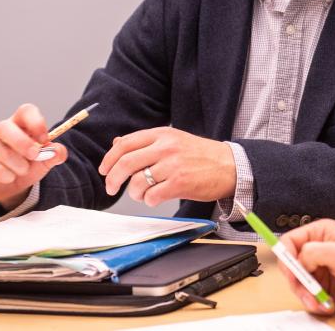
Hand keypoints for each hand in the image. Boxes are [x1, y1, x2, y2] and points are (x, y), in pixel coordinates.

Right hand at [0, 103, 67, 209]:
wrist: (12, 184)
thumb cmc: (28, 164)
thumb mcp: (46, 159)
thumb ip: (55, 154)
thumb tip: (58, 151)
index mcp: (21, 123)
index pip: (25, 111)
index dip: (35, 122)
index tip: (44, 139)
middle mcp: (2, 130)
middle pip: (4, 127)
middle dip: (21, 142)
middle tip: (34, 155)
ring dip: (16, 163)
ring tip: (24, 170)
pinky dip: (4, 174)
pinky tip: (10, 177)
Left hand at [98, 127, 235, 206]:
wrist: (230, 165)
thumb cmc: (201, 155)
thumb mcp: (174, 140)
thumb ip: (147, 142)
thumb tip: (117, 143)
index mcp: (162, 134)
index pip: (125, 144)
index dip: (109, 158)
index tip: (104, 170)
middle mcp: (166, 147)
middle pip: (126, 163)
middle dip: (113, 179)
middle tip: (110, 187)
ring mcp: (173, 165)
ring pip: (137, 182)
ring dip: (134, 193)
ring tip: (143, 194)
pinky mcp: (180, 183)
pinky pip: (152, 196)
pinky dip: (149, 201)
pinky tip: (157, 198)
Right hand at [278, 219, 334, 313]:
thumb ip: (314, 253)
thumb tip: (299, 261)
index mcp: (320, 234)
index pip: (289, 242)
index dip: (285, 256)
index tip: (291, 271)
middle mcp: (317, 251)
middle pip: (290, 266)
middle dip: (297, 282)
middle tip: (308, 292)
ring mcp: (320, 270)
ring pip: (298, 285)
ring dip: (307, 296)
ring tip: (322, 302)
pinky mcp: (324, 287)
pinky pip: (309, 297)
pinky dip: (315, 304)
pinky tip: (328, 304)